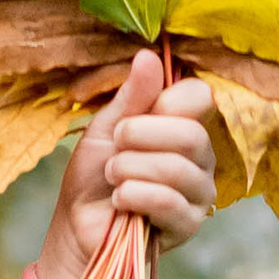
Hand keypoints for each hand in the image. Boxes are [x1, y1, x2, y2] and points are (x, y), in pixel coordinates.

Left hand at [34, 49, 219, 278]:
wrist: (77, 223)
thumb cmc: (93, 174)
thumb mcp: (106, 128)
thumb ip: (131, 97)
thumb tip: (148, 55)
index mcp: (183, 125)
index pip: (199, 97)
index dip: (163, 103)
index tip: (128, 119)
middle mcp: (201, 155)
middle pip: (191, 134)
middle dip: (139, 139)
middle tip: (114, 151)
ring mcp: (200, 191)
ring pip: (177, 168)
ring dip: (130, 170)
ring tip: (112, 177)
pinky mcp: (190, 223)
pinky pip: (170, 201)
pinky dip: (134, 196)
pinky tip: (120, 201)